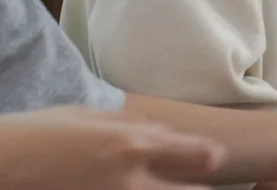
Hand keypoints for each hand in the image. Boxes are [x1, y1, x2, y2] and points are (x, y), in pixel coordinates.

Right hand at [0, 107, 223, 189]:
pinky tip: (133, 189)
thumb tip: (163, 132)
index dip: (208, 156)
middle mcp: (129, 178)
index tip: (215, 158)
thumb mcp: (87, 117)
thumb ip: (130, 124)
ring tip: (165, 185)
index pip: (192, 152)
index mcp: (131, 144)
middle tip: (203, 187)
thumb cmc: (38, 134)